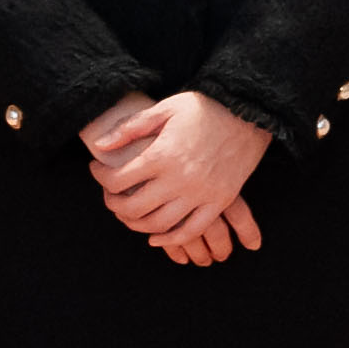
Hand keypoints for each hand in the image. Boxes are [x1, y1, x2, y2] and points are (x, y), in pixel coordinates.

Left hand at [84, 88, 269, 257]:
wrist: (251, 111)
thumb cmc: (206, 107)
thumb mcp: (166, 108)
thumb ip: (131, 128)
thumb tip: (99, 146)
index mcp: (163, 154)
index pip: (117, 179)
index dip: (99, 177)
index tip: (97, 169)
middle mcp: (181, 178)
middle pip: (133, 207)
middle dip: (113, 204)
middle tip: (110, 194)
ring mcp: (202, 193)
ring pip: (158, 224)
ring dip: (136, 224)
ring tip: (129, 212)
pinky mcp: (220, 200)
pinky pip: (191, 230)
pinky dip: (171, 240)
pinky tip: (156, 236)